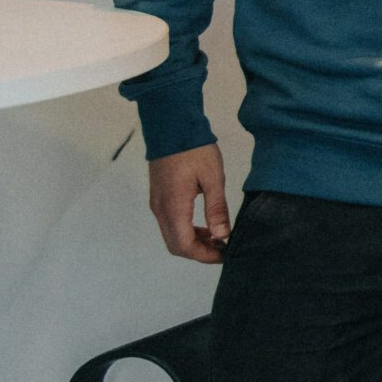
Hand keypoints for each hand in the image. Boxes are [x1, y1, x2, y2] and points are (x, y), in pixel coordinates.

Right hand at [147, 143, 231, 263]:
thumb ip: (217, 208)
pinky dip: (186, 230)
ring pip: (172, 235)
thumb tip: (222, 235)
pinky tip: (204, 224)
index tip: (224, 253)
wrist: (171, 126)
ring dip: (193, 241)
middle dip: (199, 252)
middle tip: (222, 248)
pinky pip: (170, 223)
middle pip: (175, 245)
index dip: (204, 255)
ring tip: (217, 236)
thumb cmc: (193, 149)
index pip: (184, 245)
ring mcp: (157, 203)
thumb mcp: (213, 178)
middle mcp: (160, 209)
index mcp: (173, 207)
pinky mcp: (159, 197)